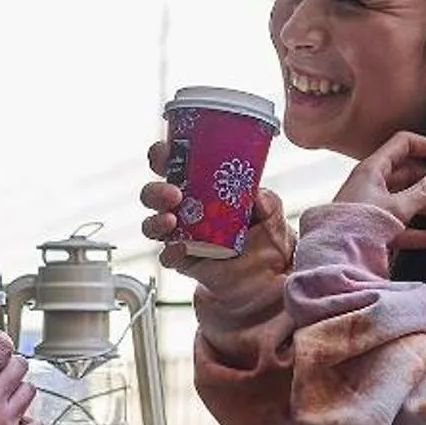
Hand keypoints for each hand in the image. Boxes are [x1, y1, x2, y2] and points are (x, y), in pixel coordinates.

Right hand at [0, 338, 41, 424]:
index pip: (0, 345)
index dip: (1, 342)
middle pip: (20, 365)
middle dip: (12, 365)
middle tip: (2, 372)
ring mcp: (6, 420)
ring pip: (30, 391)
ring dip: (20, 392)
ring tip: (7, 399)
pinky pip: (36, 424)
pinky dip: (29, 423)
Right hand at [140, 139, 294, 301]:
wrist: (270, 273)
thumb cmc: (266, 234)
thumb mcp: (272, 213)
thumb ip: (267, 201)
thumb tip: (258, 195)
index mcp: (201, 186)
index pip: (174, 165)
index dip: (163, 155)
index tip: (165, 151)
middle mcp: (186, 208)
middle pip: (154, 194)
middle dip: (156, 191)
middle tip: (173, 193)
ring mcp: (183, 235)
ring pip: (153, 225)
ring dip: (156, 220)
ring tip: (171, 220)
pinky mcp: (185, 260)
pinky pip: (168, 257)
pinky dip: (171, 251)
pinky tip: (182, 247)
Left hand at [331, 132, 425, 245]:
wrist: (333, 259)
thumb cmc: (358, 227)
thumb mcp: (398, 206)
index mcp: (373, 169)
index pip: (404, 144)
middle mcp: (372, 184)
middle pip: (408, 173)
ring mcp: (374, 207)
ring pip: (407, 199)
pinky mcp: (376, 229)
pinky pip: (403, 225)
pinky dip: (422, 230)